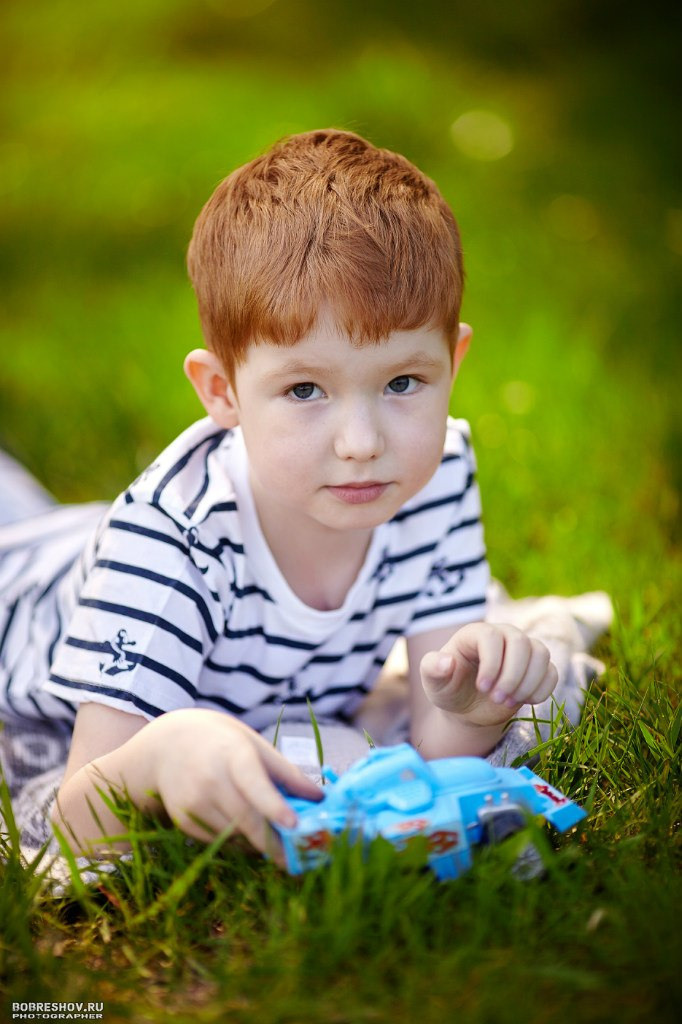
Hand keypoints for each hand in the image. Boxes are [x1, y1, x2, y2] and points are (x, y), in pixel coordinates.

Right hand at [125, 709, 321, 860]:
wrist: (168, 745)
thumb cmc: (223, 743)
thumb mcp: (255, 744)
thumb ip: (286, 772)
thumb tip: (320, 798)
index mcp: (233, 754)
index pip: (254, 783)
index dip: (274, 805)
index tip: (293, 825)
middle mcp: (210, 779)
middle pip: (246, 819)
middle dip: (273, 843)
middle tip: (296, 860)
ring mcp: (193, 802)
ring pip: (234, 835)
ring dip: (256, 841)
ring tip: (272, 837)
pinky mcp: (183, 820)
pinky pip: (218, 840)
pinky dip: (236, 840)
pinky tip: (241, 828)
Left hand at [419, 622, 557, 728]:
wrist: (468, 707)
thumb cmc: (450, 689)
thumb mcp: (434, 683)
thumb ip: (432, 670)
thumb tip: (445, 662)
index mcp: (476, 633)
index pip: (492, 637)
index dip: (492, 663)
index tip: (483, 687)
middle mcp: (503, 635)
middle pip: (521, 643)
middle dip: (511, 676)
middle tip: (497, 699)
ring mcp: (523, 649)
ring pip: (541, 654)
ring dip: (528, 683)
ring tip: (508, 701)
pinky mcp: (537, 667)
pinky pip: (551, 671)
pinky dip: (542, 689)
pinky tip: (525, 701)